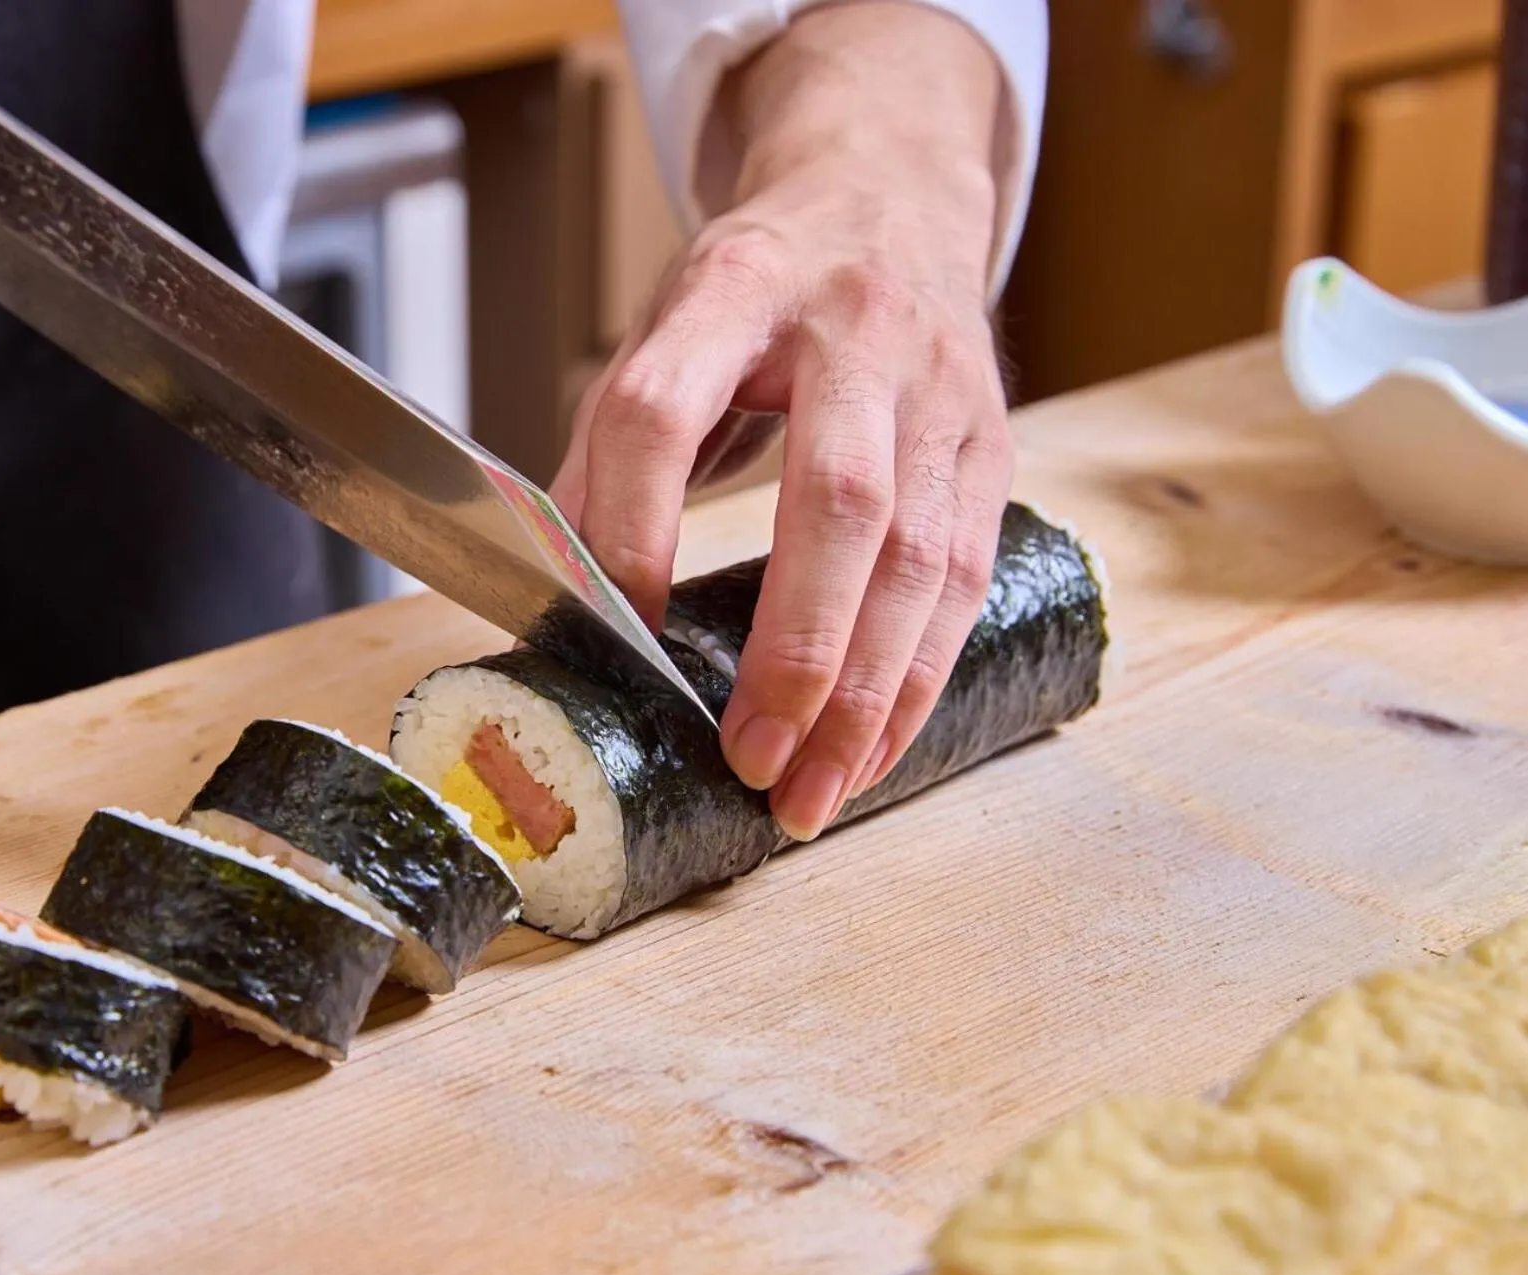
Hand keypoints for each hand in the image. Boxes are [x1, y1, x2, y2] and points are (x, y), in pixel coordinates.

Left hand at [552, 4, 1015, 840]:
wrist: (887, 197)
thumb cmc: (758, 290)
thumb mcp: (663, 328)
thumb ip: (611, 452)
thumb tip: (567, 593)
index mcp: (735, 288)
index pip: (662, 410)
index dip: (632, 524)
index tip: (616, 629)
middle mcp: (853, 331)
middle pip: (835, 499)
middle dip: (794, 647)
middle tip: (749, 757)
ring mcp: (939, 388)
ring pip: (920, 555)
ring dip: (866, 694)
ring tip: (812, 794)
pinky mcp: (990, 441)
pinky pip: (966, 578)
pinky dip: (918, 677)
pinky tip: (876, 747)